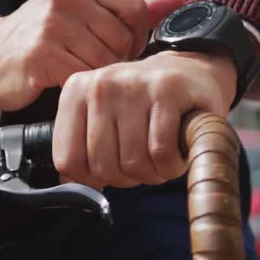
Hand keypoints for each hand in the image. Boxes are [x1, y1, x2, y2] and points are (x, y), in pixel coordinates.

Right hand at [0, 0, 185, 111]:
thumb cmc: (44, 36)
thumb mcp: (86, 10)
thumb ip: (130, 6)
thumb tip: (177, 0)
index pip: (135, 8)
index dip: (137, 36)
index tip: (123, 48)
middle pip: (122, 36)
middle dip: (117, 58)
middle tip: (95, 63)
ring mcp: (50, 22)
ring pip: (106, 59)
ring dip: (98, 74)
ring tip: (79, 70)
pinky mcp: (40, 52)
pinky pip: (83, 76)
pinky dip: (79, 84)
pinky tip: (64, 79)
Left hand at [53, 51, 237, 188]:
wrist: (192, 72)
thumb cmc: (145, 104)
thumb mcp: (104, 118)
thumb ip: (82, 149)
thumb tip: (71, 186)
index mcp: (76, 92)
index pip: (67, 161)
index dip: (94, 179)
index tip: (113, 168)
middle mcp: (101, 85)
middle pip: (103, 167)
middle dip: (128, 178)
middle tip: (144, 164)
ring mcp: (134, 85)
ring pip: (133, 163)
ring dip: (154, 173)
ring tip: (161, 156)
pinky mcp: (167, 90)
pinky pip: (161, 153)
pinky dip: (172, 165)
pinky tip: (177, 152)